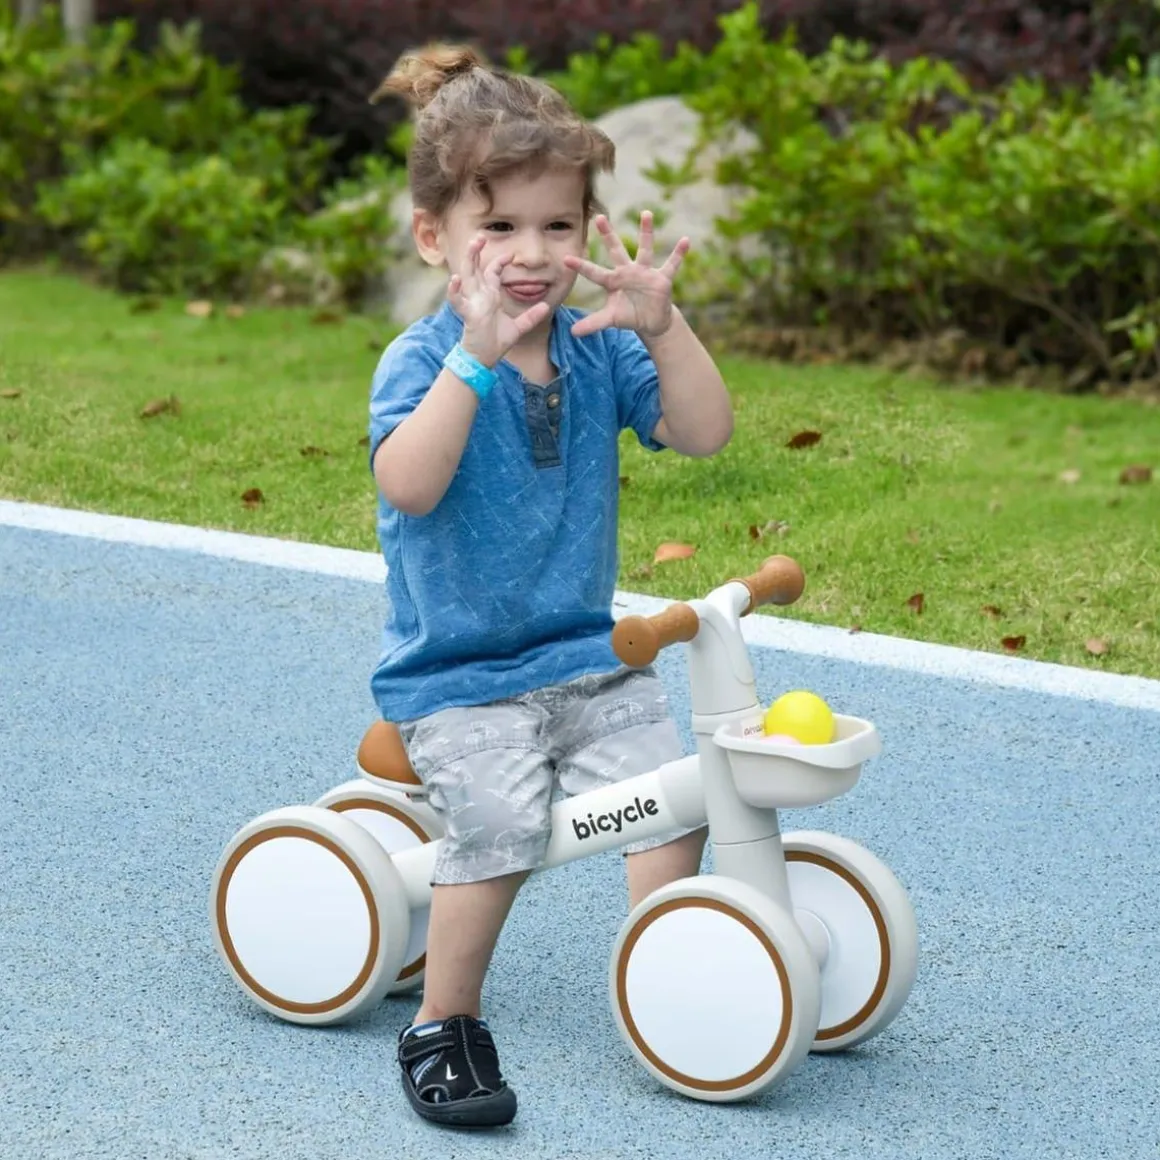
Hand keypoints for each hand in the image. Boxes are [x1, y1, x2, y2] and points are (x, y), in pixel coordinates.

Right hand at [448, 235, 550, 365]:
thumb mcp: (519, 328)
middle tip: (481, 236)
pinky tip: (455, 280)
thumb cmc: (496, 342)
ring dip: (468, 261)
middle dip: (477, 251)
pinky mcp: (468, 314)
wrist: (485, 358)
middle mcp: (479, 296)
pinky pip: (457, 301)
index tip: (511, 254)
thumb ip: (531, 317)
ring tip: (471, 246)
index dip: (500, 261)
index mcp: (489, 296)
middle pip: (475, 268)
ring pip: (466, 277)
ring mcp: (472, 303)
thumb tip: (546, 306)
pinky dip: (454, 291)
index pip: (492, 272)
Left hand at [564, 212, 689, 339]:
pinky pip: (672, 264)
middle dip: (608, 235)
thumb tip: (572, 333)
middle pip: (616, 250)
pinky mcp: (662, 278)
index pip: (594, 272)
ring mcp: (645, 273)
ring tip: (646, 213)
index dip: (581, 266)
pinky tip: (686, 241)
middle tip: (598, 217)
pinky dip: (679, 253)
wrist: (651, 321)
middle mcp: (627, 272)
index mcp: (613, 281)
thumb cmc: (628, 316)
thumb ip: (593, 324)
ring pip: (645, 249)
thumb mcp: (610, 319)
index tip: (566, 259)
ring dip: (646, 232)